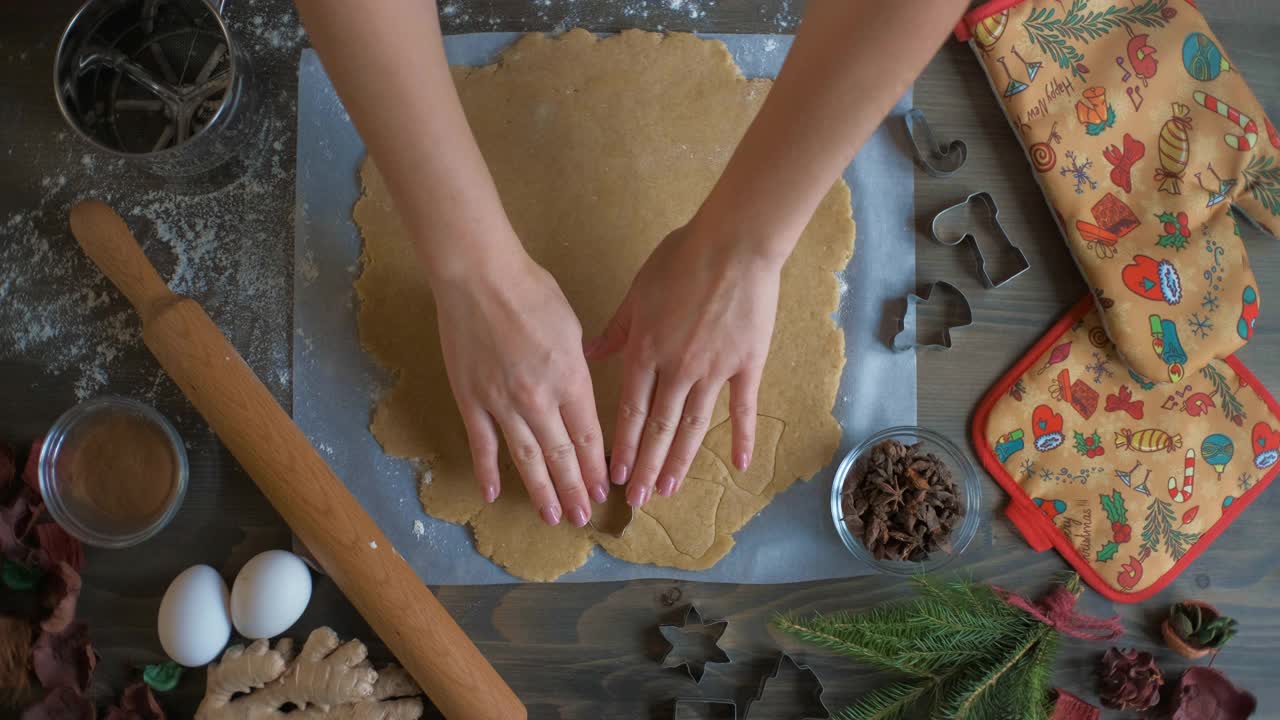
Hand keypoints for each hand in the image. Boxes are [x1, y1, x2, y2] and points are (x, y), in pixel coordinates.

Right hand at [432, 250, 607, 525]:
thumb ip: (578, 364)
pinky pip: (481, 443)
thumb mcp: (571, 326)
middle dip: (575, 490)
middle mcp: (540, 399)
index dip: (598, 467)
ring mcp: (502, 403)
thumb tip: (581, 387)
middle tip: (582, 518)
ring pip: (527, 458)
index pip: (589, 436)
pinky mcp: (470, 399)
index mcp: (571, 379)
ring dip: (542, 491)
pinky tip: (493, 494)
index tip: (605, 490)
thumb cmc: (531, 290)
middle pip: (562, 456)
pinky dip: (487, 470)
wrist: (479, 276)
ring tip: (551, 517)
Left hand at [588, 223, 781, 506]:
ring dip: (680, 461)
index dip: (622, 446)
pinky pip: (742, 409)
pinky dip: (741, 437)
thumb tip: (591, 354)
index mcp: (646, 351)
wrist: (733, 244)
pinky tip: (738, 465)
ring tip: (670, 490)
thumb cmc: (682, 259)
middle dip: (646, 468)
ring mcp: (713, 371)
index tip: (615, 475)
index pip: (630, 411)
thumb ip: (617, 329)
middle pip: (658, 429)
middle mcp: (676, 370)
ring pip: (693, 426)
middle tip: (637, 500)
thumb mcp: (638, 291)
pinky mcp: (745, 366)